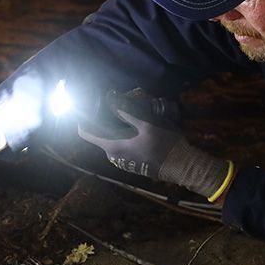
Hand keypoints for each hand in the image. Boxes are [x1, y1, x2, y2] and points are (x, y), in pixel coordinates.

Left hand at [78, 91, 233, 201]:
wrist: (182, 165)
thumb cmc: (165, 144)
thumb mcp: (148, 123)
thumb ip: (127, 111)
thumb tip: (110, 99)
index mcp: (113, 146)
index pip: (84, 132)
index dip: (82, 117)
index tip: (88, 105)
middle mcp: (113, 155)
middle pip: (99, 133)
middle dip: (104, 117)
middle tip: (115, 102)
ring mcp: (122, 160)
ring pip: (111, 138)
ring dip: (116, 124)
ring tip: (129, 110)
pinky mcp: (131, 161)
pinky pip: (121, 143)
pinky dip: (124, 133)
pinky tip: (137, 124)